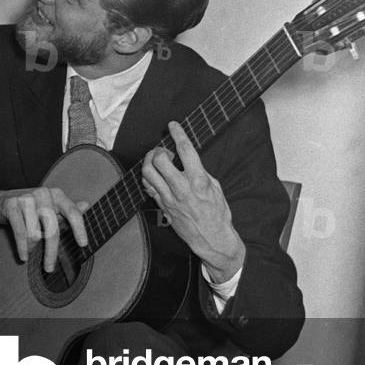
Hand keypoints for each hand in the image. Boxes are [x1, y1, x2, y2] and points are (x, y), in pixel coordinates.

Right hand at [0, 187, 88, 272]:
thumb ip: (67, 210)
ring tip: (31, 254)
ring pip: (35, 233)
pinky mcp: (11, 205)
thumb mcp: (49, 208)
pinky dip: (22, 248)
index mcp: (56, 194)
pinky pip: (20, 232)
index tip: (83, 245)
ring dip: (33, 248)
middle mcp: (43, 193)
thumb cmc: (29, 208)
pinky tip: (23, 256)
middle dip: (51, 252)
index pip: (72, 212)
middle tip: (49, 268)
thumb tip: (87, 205)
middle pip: (52, 228)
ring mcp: (26, 198)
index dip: (79, 229)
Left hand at [141, 121, 245, 283]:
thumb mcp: (215, 188)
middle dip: (159, 150)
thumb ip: (200, 172)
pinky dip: (148, 176)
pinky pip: (148, 186)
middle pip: (160, 160)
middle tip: (163, 150)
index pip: (185, 150)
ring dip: (149, 161)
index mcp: (199, 181)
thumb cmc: (217, 213)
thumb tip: (188, 160)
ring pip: (148, 172)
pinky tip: (154, 174)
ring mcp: (169, 198)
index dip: (178, 134)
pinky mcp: (162, 206)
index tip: (173, 125)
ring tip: (155, 159)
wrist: (211, 239)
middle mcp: (182, 189)